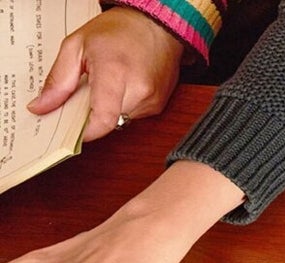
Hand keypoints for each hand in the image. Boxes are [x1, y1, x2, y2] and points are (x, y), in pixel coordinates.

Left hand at [26, 7, 184, 141]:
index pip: (102, 119)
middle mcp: (139, 90)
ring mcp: (152, 99)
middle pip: (107, 121)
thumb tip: (42, 106)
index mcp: (116, 73)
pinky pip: (134, 115)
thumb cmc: (118, 30)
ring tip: (106, 84)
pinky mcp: (159, 104)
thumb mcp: (76, 45)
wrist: (156, 24)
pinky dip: (122, 105)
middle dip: (92, 114)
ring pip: (120, 119)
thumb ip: (58, 79)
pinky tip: (122, 86)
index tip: (70, 131)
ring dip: (108, 108)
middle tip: (84, 94)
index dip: (85, 132)